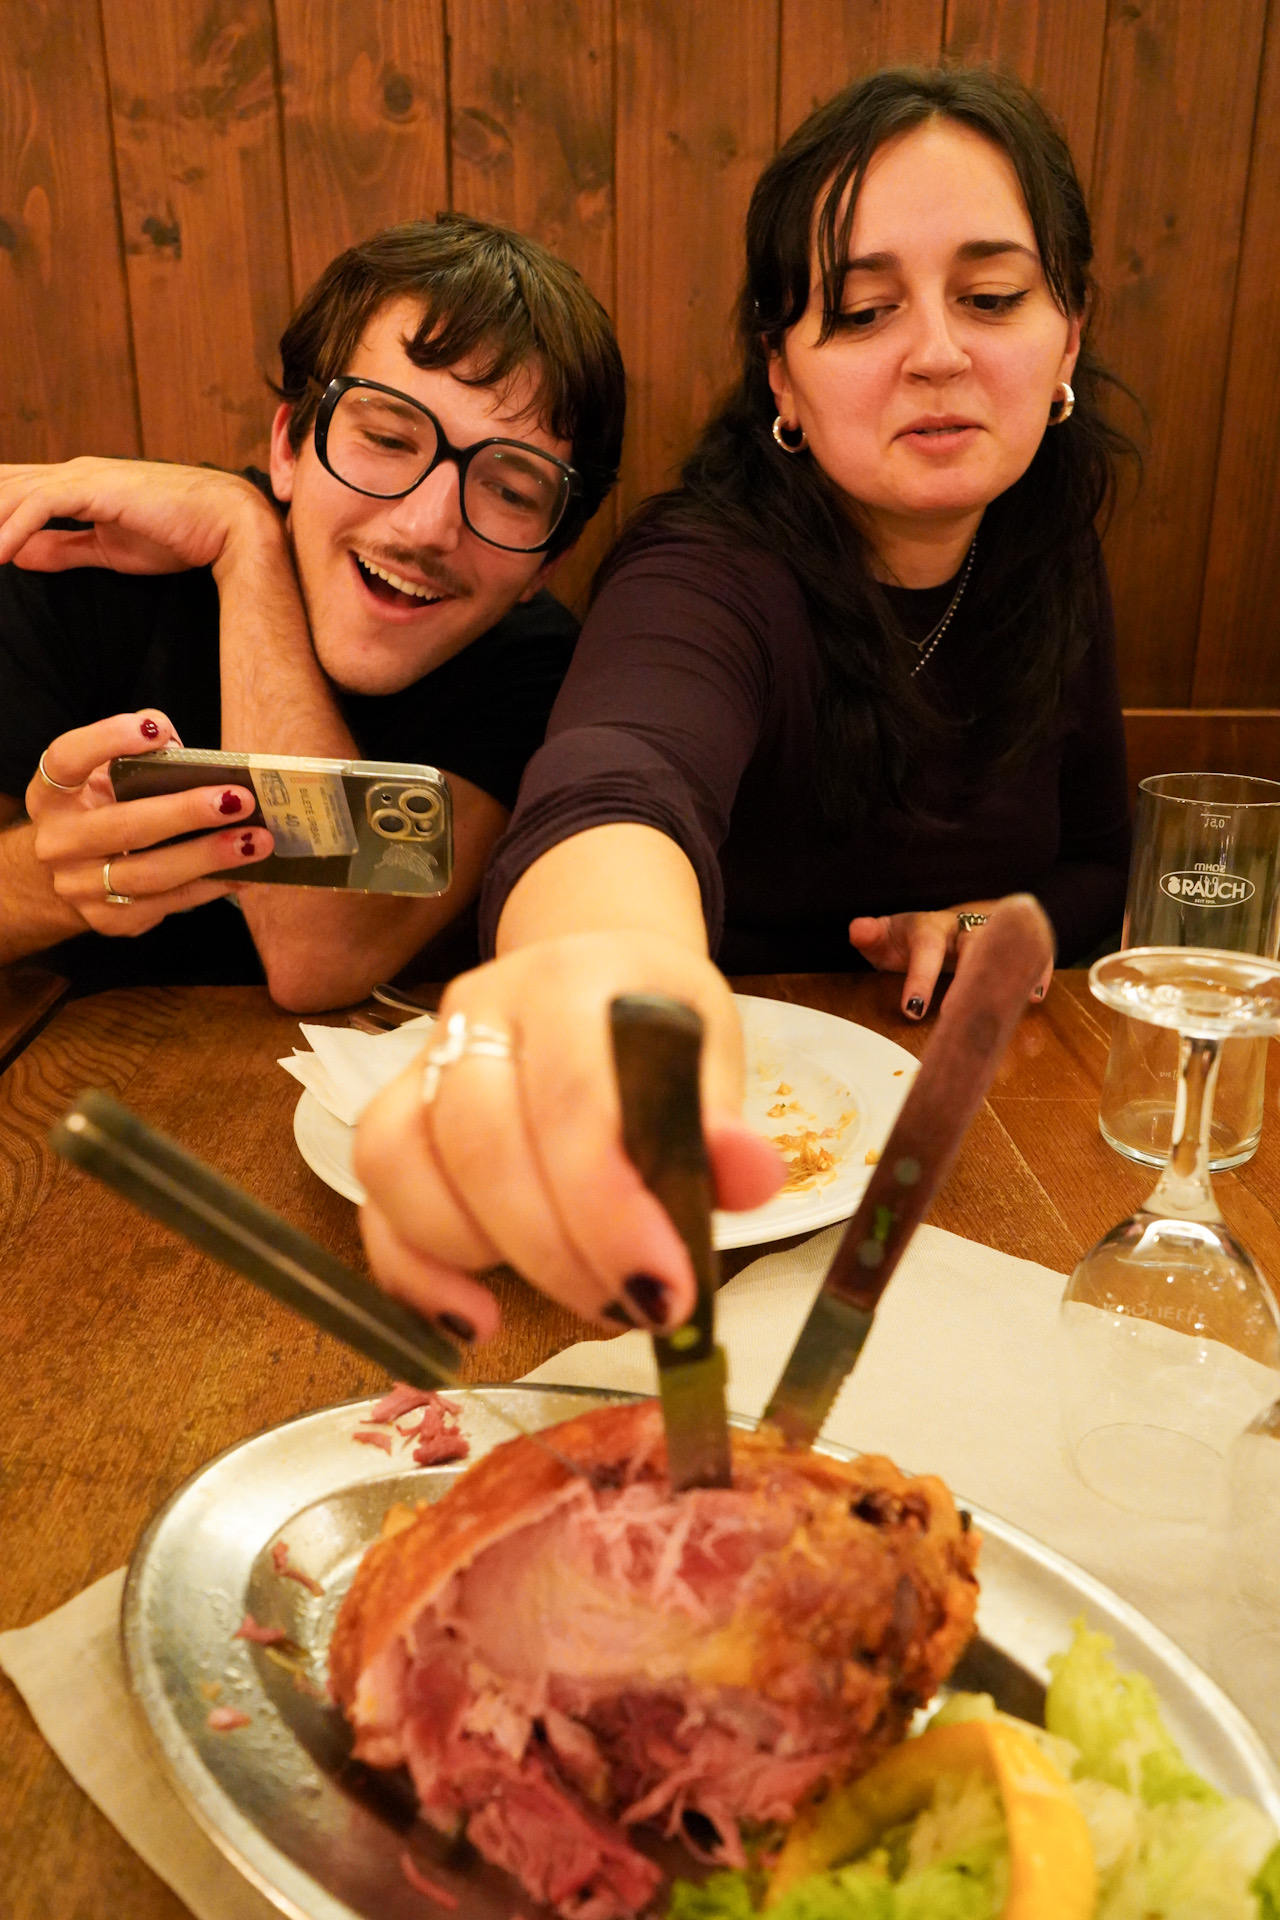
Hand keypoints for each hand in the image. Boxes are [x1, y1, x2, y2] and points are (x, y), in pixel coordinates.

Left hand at [0, 457, 278, 577]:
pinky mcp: (96, 487)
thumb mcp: (109, 548)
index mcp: (75, 484)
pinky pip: (40, 505)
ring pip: (11, 492)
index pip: (11, 492)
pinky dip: (13, 529)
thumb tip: (19, 553)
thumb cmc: (179, 535)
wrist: (229, 523)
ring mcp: (82, 476)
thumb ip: (63, 549)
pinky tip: (0, 554)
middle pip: (1, 485)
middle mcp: (72, 473)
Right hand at [27, 711, 273, 935]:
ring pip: (150, 874)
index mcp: (52, 793)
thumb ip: (138, 756)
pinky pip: (168, 904)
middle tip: (238, 800)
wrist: (65, 877)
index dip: (108, 740)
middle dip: (186, 812)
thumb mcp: (103, 778)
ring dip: (209, 856)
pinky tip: (245, 872)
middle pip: (124, 827)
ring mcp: (80, 887)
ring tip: (255, 841)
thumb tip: (182, 752)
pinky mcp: (108, 919)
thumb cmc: (100, 812)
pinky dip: (210, 886)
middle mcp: (58, 841)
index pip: (67, 759)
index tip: (155, 731)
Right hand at [354, 932, 785, 1343]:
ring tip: (574, 1299)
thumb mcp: (710, 1053)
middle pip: (479, 1137)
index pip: (571, 1097)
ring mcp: (423, 1058)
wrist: (595, 976)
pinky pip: (374, 1200)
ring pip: (401, 1163)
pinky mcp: (392, 1114)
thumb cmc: (655, 1028)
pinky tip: (476, 1319)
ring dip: (480, 1257)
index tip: (663, 1290)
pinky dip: (414, 1274)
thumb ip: (722, 1120)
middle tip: (631, 1310)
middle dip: (554, 1250)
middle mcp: (481, 1008)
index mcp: (572, 979)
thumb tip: (750, 1175)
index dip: (608, 1206)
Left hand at [848, 901, 1053, 1018]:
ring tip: (1015, 1001)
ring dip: (1008, 974)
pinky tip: (1034, 996)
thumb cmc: (916, 940)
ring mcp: (993, 935)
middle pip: (973, 943)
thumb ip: (871, 936)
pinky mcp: (1015, 945)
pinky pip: (1031, 953)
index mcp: (930, 928)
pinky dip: (1036, 972)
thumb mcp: (889, 938)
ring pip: (1004, 947)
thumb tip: (856, 929)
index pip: (926, 949)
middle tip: (959, 1012)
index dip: (921, 978)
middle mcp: (965, 928)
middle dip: (969, 975)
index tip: (913, 1011)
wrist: (953, 923)